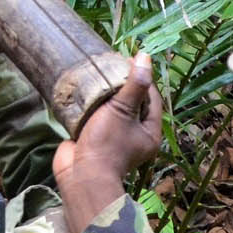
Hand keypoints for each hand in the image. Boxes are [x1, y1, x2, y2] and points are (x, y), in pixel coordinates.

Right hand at [53, 51, 161, 232]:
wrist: (80, 175)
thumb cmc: (107, 143)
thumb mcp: (122, 110)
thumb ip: (134, 84)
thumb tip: (145, 57)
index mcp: (150, 132)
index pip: (151, 97)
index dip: (141, 77)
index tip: (128, 59)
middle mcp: (135, 136)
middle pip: (132, 102)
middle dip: (121, 84)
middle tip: (110, 65)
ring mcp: (114, 138)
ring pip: (113, 109)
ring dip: (104, 94)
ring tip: (96, 74)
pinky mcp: (94, 139)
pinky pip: (96, 117)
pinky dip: (91, 105)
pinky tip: (83, 91)